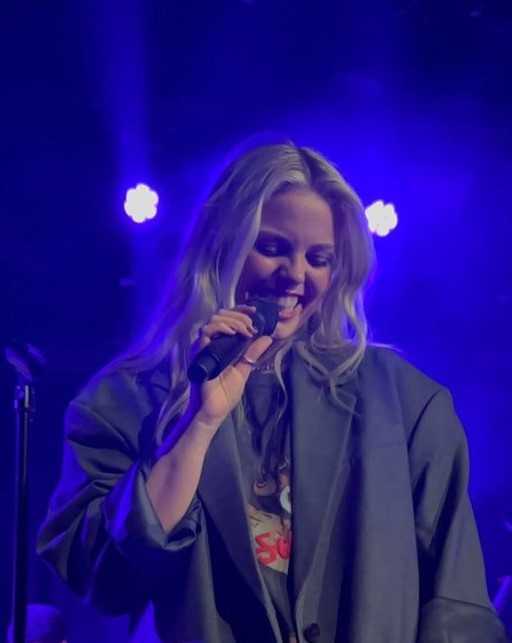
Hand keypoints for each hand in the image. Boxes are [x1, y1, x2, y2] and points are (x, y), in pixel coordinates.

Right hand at [189, 306, 272, 428]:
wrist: (214, 410)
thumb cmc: (225, 393)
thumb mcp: (244, 369)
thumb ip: (252, 353)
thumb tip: (267, 337)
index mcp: (220, 344)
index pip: (228, 318)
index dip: (240, 311)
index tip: (255, 311)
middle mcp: (209, 342)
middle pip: (221, 315)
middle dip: (239, 316)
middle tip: (252, 326)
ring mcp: (202, 346)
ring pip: (213, 320)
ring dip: (232, 321)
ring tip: (244, 329)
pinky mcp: (198, 353)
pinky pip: (205, 333)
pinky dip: (219, 328)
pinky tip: (231, 332)